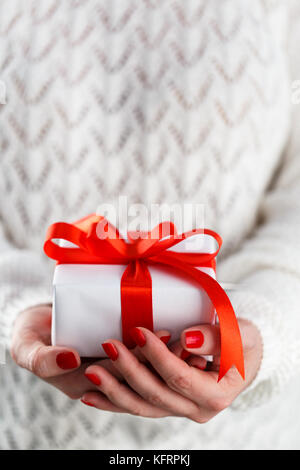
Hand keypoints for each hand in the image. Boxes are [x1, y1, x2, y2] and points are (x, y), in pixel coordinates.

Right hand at [10, 305, 169, 401]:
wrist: (37, 326)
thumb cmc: (30, 336)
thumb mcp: (26, 347)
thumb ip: (42, 358)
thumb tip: (71, 359)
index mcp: (82, 385)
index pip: (118, 375)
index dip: (141, 355)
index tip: (161, 333)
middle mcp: (102, 382)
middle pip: (138, 375)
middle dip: (163, 357)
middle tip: (185, 336)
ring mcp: (111, 372)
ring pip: (145, 373)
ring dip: (167, 357)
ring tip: (189, 338)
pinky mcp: (118, 361)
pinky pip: (143, 363)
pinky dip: (161, 352)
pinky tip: (180, 337)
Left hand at [81, 320, 262, 421]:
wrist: (243, 356)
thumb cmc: (243, 342)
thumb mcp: (240, 334)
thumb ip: (217, 337)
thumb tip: (188, 338)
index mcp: (216, 394)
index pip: (179, 377)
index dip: (157, 355)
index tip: (138, 331)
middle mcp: (196, 409)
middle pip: (155, 395)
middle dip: (129, 370)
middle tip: (108, 346)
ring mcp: (180, 410)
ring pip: (143, 406)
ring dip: (114, 390)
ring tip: (92, 372)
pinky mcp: (167, 405)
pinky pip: (139, 406)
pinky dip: (115, 401)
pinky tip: (92, 395)